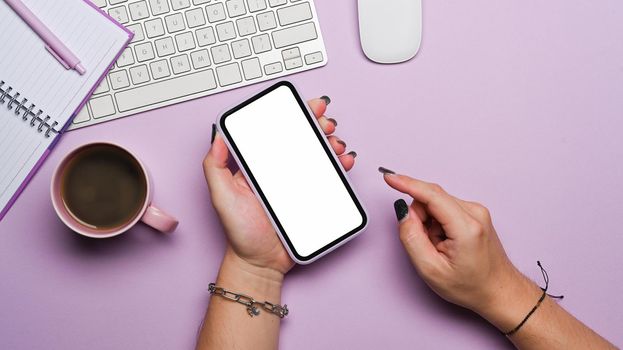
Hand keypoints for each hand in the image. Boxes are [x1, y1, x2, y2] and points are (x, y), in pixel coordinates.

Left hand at [203, 98, 356, 278]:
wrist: (260, 263)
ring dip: (330, 143)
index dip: (291, 115)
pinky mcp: (311, 198)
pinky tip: (343, 161)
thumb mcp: (221, 196)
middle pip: (301, 139)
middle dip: (316, 125)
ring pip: (317, 155)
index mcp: (258, 166)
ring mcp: (297, 184)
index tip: (305, 106)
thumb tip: (218, 135)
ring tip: (335, 142)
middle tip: (325, 122)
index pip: (276, 133)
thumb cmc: (239, 233)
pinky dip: (339, 166)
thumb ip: (215, 166)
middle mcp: (278, 171)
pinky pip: (328, 178)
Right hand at [382, 170, 541, 329]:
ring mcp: (477, 210)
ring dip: (429, 222)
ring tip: (440, 246)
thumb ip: (411, 237)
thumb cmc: (470, 285)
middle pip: (431, 198)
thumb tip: (403, 212)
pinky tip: (446, 241)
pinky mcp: (474, 212)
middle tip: (427, 244)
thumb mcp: (430, 269)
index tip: (389, 178)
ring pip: (435, 203)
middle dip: (419, 218)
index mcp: (466, 227)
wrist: (498, 290)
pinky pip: (444, 208)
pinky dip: (438, 223)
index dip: (407, 184)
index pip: (431, 195)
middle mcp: (475, 212)